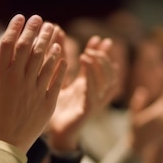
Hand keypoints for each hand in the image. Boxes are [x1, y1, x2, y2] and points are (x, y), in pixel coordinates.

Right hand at [0, 14, 66, 152]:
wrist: (4, 145)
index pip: (8, 43)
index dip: (15, 27)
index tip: (20, 17)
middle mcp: (17, 80)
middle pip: (28, 47)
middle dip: (34, 29)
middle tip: (39, 18)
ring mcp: (33, 90)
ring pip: (44, 59)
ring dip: (49, 41)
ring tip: (53, 29)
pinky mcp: (46, 102)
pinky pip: (55, 78)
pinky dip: (58, 63)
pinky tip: (60, 53)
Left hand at [47, 35, 117, 150]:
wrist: (51, 131)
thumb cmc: (54, 105)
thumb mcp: (57, 77)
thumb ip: (60, 56)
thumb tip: (58, 31)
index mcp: (90, 87)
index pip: (103, 67)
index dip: (103, 53)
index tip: (99, 39)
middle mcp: (96, 94)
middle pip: (111, 74)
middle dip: (105, 58)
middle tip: (94, 48)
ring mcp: (94, 103)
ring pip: (107, 83)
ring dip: (100, 67)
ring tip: (88, 56)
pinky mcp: (87, 111)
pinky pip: (94, 94)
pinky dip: (91, 80)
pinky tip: (84, 70)